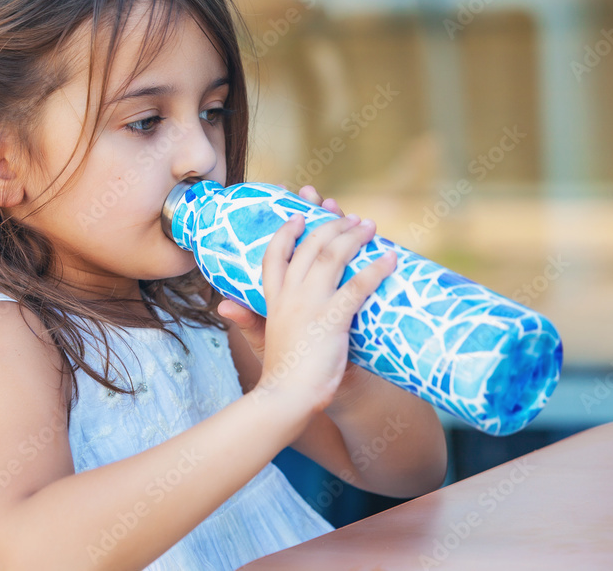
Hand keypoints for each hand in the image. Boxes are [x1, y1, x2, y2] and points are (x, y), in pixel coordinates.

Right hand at [236, 184, 397, 415]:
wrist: (287, 399)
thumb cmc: (280, 374)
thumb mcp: (261, 341)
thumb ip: (246, 320)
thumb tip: (222, 303)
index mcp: (273, 300)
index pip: (275, 255)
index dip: (287, 231)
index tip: (300, 213)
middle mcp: (290, 296)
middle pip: (309, 247)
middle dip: (330, 225)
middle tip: (347, 215)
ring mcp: (311, 304)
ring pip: (333, 257)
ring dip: (354, 236)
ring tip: (369, 226)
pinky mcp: (333, 318)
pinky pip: (358, 285)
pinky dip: (376, 269)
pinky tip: (391, 258)